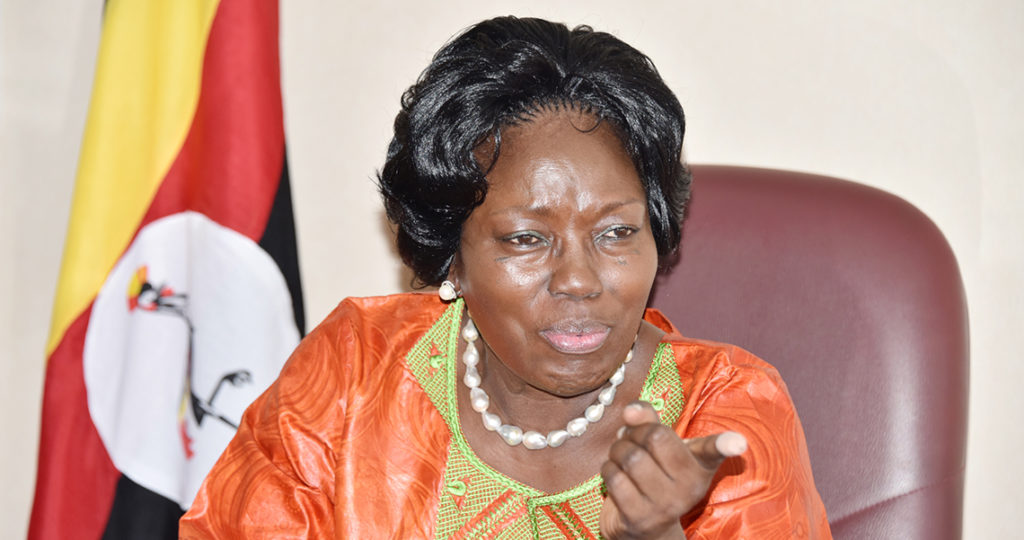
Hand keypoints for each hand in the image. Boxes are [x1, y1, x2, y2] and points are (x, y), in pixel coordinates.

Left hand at [599, 401, 746, 539]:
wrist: (645, 529)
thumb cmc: (653, 474)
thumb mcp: (658, 445)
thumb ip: (648, 420)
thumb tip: (630, 410)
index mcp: (699, 465)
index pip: (712, 450)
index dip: (726, 445)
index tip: (739, 443)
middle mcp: (689, 487)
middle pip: (653, 436)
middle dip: (633, 433)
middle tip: (632, 442)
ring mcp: (666, 505)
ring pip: (630, 456)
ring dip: (617, 451)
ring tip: (622, 459)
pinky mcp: (640, 518)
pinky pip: (615, 477)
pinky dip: (608, 469)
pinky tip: (615, 476)